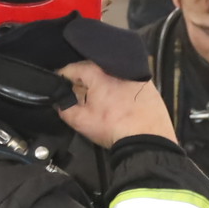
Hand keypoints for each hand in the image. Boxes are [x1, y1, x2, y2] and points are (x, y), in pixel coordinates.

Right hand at [58, 63, 174, 148]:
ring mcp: (135, 76)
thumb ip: (64, 109)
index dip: (63, 75)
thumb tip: (60, 103)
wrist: (147, 140)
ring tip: (99, 98)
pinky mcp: (149, 85)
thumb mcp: (81, 121)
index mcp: (99, 73)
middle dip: (83, 79)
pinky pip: (128, 80)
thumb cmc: (115, 128)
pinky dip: (120, 87)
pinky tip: (118, 101)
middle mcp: (118, 69)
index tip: (59, 82)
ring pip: (112, 73)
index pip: (74, 67)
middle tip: (77, 92)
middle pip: (94, 68)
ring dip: (103, 82)